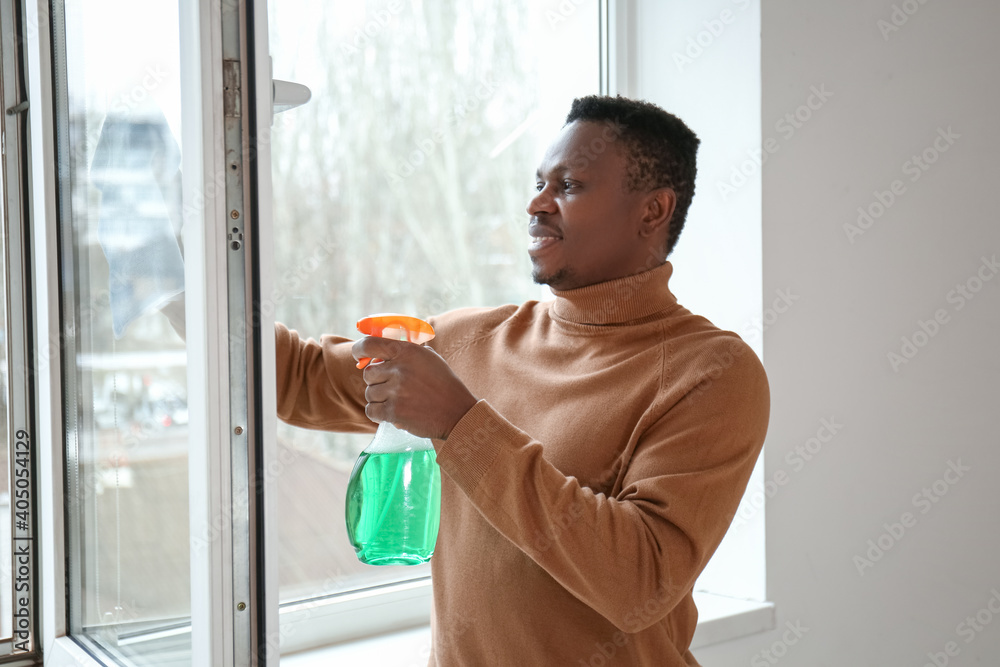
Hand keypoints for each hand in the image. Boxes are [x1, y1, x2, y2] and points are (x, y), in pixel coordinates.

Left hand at [351, 337, 477, 439]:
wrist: (457, 413)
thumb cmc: (443, 384)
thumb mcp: (428, 358)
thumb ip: (404, 352)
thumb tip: (377, 353)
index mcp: (407, 351)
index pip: (369, 344)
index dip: (359, 350)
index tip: (358, 357)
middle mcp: (399, 369)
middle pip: (368, 374)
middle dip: (376, 381)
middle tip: (392, 387)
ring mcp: (396, 391)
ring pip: (369, 393)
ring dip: (379, 399)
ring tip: (398, 401)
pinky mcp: (394, 412)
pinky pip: (371, 411)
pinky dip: (378, 413)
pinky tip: (392, 412)